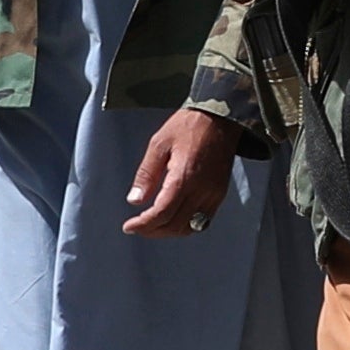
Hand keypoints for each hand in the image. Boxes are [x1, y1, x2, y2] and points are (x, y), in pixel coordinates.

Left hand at [125, 107, 238, 235]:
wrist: (221, 118)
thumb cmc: (188, 126)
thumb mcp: (159, 144)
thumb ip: (146, 174)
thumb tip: (134, 200)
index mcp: (184, 176)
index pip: (162, 213)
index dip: (143, 224)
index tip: (129, 226)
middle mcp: (202, 190)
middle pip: (175, 225)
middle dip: (153, 230)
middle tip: (137, 227)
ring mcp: (213, 194)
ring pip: (190, 228)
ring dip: (169, 231)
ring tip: (152, 226)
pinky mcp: (219, 194)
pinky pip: (203, 221)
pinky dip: (185, 226)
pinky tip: (173, 219)